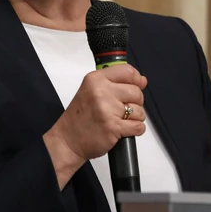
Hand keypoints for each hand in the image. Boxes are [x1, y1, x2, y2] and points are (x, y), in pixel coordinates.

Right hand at [43, 64, 146, 187]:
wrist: (68, 140)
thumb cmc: (80, 117)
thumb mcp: (91, 91)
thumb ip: (115, 83)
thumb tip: (142, 80)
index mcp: (95, 79)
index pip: (127, 71)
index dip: (136, 80)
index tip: (134, 86)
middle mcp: (100, 91)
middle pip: (137, 92)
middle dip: (135, 103)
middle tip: (121, 110)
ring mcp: (107, 109)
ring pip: (140, 111)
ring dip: (134, 118)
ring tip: (119, 120)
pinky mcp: (113, 127)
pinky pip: (139, 126)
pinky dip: (134, 130)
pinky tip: (122, 130)